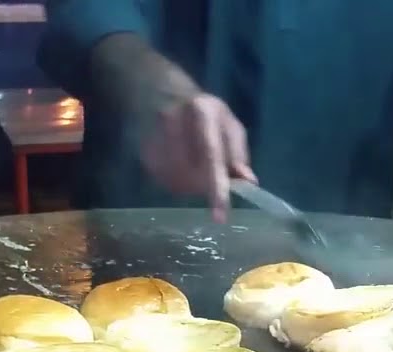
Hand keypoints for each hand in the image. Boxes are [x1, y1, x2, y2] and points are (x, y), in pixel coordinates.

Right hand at [138, 93, 254, 221]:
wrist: (158, 93)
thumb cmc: (201, 110)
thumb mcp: (227, 121)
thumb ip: (237, 151)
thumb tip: (248, 182)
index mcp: (201, 111)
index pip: (210, 156)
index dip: (216, 188)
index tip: (220, 218)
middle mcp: (172, 123)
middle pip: (192, 176)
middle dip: (206, 186)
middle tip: (214, 179)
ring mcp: (154, 138)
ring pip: (178, 184)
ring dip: (192, 186)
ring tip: (195, 165)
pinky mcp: (144, 154)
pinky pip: (165, 183)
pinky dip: (178, 183)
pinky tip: (180, 165)